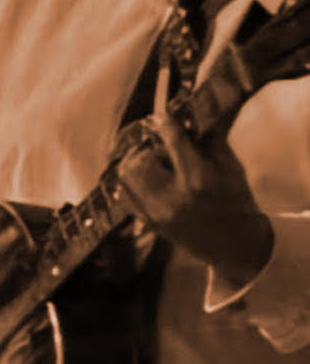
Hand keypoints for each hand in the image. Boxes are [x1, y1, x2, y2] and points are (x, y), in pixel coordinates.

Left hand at [126, 112, 274, 284]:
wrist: (235, 246)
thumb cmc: (238, 204)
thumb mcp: (231, 169)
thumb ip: (207, 143)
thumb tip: (187, 119)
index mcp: (197, 181)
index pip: (172, 143)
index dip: (163, 125)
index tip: (159, 116)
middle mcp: (170, 197)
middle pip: (138, 160)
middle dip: (145, 146)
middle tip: (157, 143)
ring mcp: (154, 212)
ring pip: (125, 176)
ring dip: (134, 161)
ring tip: (151, 159)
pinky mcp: (147, 221)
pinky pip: (124, 193)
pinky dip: (130, 179)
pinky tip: (146, 176)